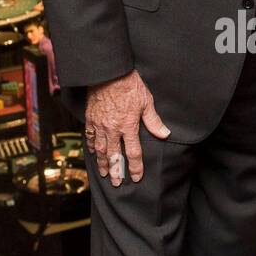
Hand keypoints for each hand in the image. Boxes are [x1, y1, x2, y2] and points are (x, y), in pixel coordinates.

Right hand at [85, 69, 169, 185]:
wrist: (109, 72)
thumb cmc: (130, 85)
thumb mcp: (146, 102)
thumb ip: (154, 121)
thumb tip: (165, 134)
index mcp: (128, 126)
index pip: (133, 152)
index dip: (135, 167)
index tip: (136, 177)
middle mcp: (113, 129)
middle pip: (114, 155)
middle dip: (116, 171)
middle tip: (116, 183)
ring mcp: (100, 124)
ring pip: (100, 148)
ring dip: (102, 162)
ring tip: (104, 173)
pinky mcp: (91, 117)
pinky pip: (90, 135)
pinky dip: (92, 146)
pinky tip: (93, 152)